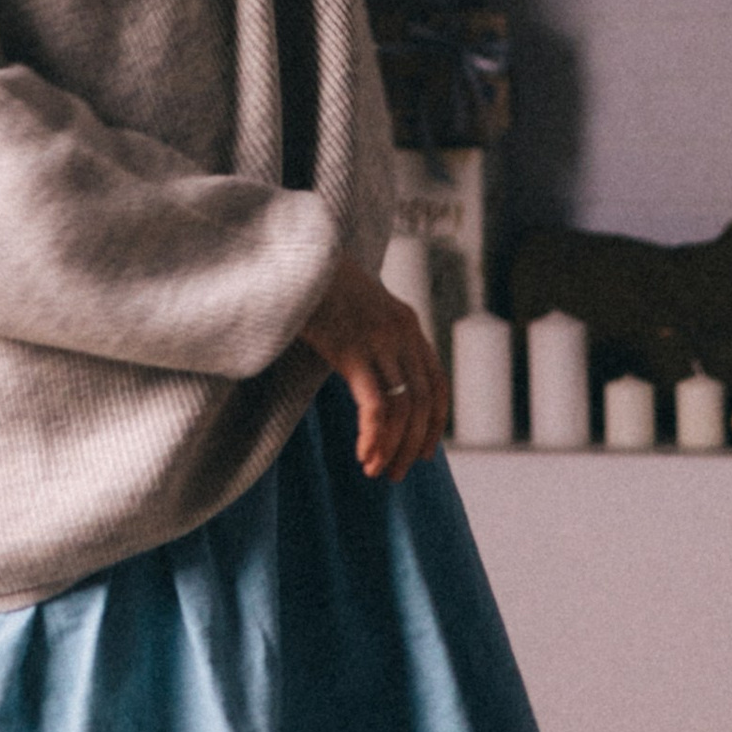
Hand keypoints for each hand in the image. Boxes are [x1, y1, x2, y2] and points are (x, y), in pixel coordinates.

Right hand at [300, 254, 447, 481]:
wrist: (294, 256)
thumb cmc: (318, 286)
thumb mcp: (359, 308)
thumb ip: (376, 336)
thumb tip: (378, 378)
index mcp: (408, 323)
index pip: (437, 384)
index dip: (434, 424)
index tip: (422, 454)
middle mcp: (402, 331)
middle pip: (422, 403)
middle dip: (412, 445)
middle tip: (395, 474)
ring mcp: (378, 340)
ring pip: (401, 410)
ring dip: (391, 449)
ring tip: (374, 470)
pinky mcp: (351, 350)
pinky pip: (375, 407)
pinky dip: (373, 437)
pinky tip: (362, 453)